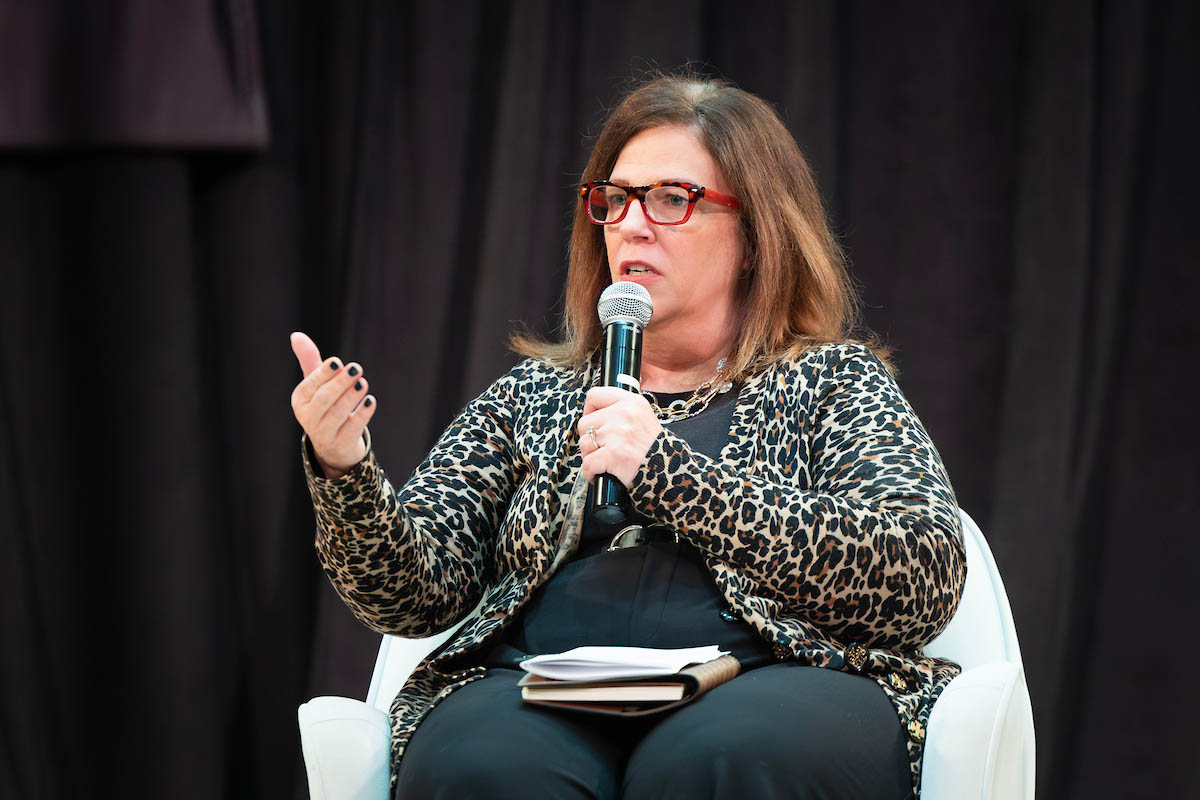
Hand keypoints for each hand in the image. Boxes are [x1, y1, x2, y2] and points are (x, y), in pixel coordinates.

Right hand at [289, 331, 376, 478]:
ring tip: (363, 383)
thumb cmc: (325, 406)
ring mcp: (324, 434)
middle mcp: (309, 418)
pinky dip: (362, 414)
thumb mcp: (316, 384)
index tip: (338, 362)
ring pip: (338, 414)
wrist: (334, 445)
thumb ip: (309, 360)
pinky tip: (370, 401)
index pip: (310, 385)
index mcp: (300, 400)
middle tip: (356, 368)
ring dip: (352, 397)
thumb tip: (296, 335)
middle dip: (340, 383)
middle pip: (324, 399)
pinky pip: (352, 429)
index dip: (324, 374)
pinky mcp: (341, 445)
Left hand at [577, 387, 661, 485]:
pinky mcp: (613, 454)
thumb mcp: (643, 417)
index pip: (594, 395)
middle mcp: (624, 414)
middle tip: (605, 448)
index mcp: (632, 402)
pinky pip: (587, 464)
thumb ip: (621, 411)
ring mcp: (618, 434)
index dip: (589, 411)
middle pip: (585, 423)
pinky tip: (602, 473)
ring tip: (607, 461)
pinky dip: (591, 473)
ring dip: (591, 456)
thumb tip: (594, 413)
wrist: (669, 471)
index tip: (595, 423)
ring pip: (584, 444)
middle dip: (590, 439)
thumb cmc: (653, 448)